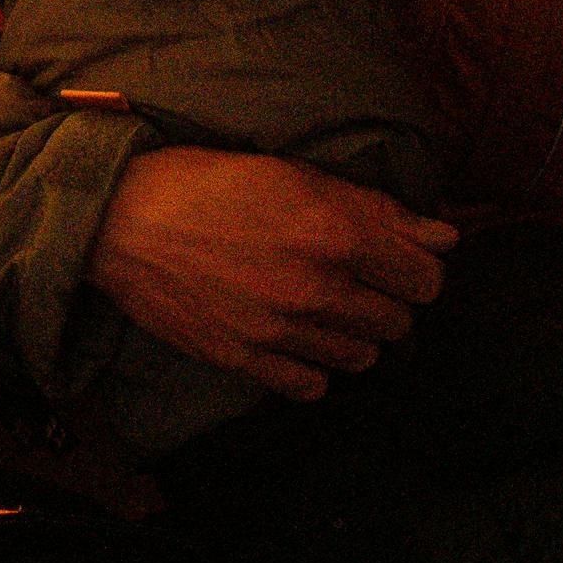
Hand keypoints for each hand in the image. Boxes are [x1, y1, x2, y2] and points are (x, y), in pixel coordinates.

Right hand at [85, 146, 454, 402]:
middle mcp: (315, 288)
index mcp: (334, 233)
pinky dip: (313, 369)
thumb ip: (375, 209)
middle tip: (356, 282)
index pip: (426, 279)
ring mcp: (279, 331)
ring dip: (353, 335)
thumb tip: (444, 237)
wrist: (118, 220)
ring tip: (325, 310)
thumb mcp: (293, 175)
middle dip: (387, 301)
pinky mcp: (243, 359)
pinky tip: (295, 340)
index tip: (399, 262)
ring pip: (360, 357)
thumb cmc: (204, 184)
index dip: (419, 269)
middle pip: (397, 321)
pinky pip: (311, 386)